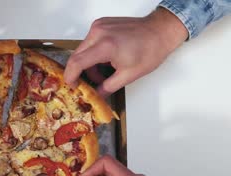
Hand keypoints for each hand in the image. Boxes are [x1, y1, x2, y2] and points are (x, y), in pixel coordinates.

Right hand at [64, 7, 187, 97]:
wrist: (160, 31)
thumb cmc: (150, 50)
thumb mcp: (128, 75)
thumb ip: (108, 87)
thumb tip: (96, 95)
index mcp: (105, 46)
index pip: (76, 62)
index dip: (70, 76)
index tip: (72, 85)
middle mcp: (99, 33)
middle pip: (77, 56)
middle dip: (81, 72)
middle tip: (90, 83)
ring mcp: (99, 26)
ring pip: (82, 50)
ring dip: (88, 63)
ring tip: (103, 72)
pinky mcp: (101, 24)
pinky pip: (89, 42)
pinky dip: (93, 53)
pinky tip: (106, 60)